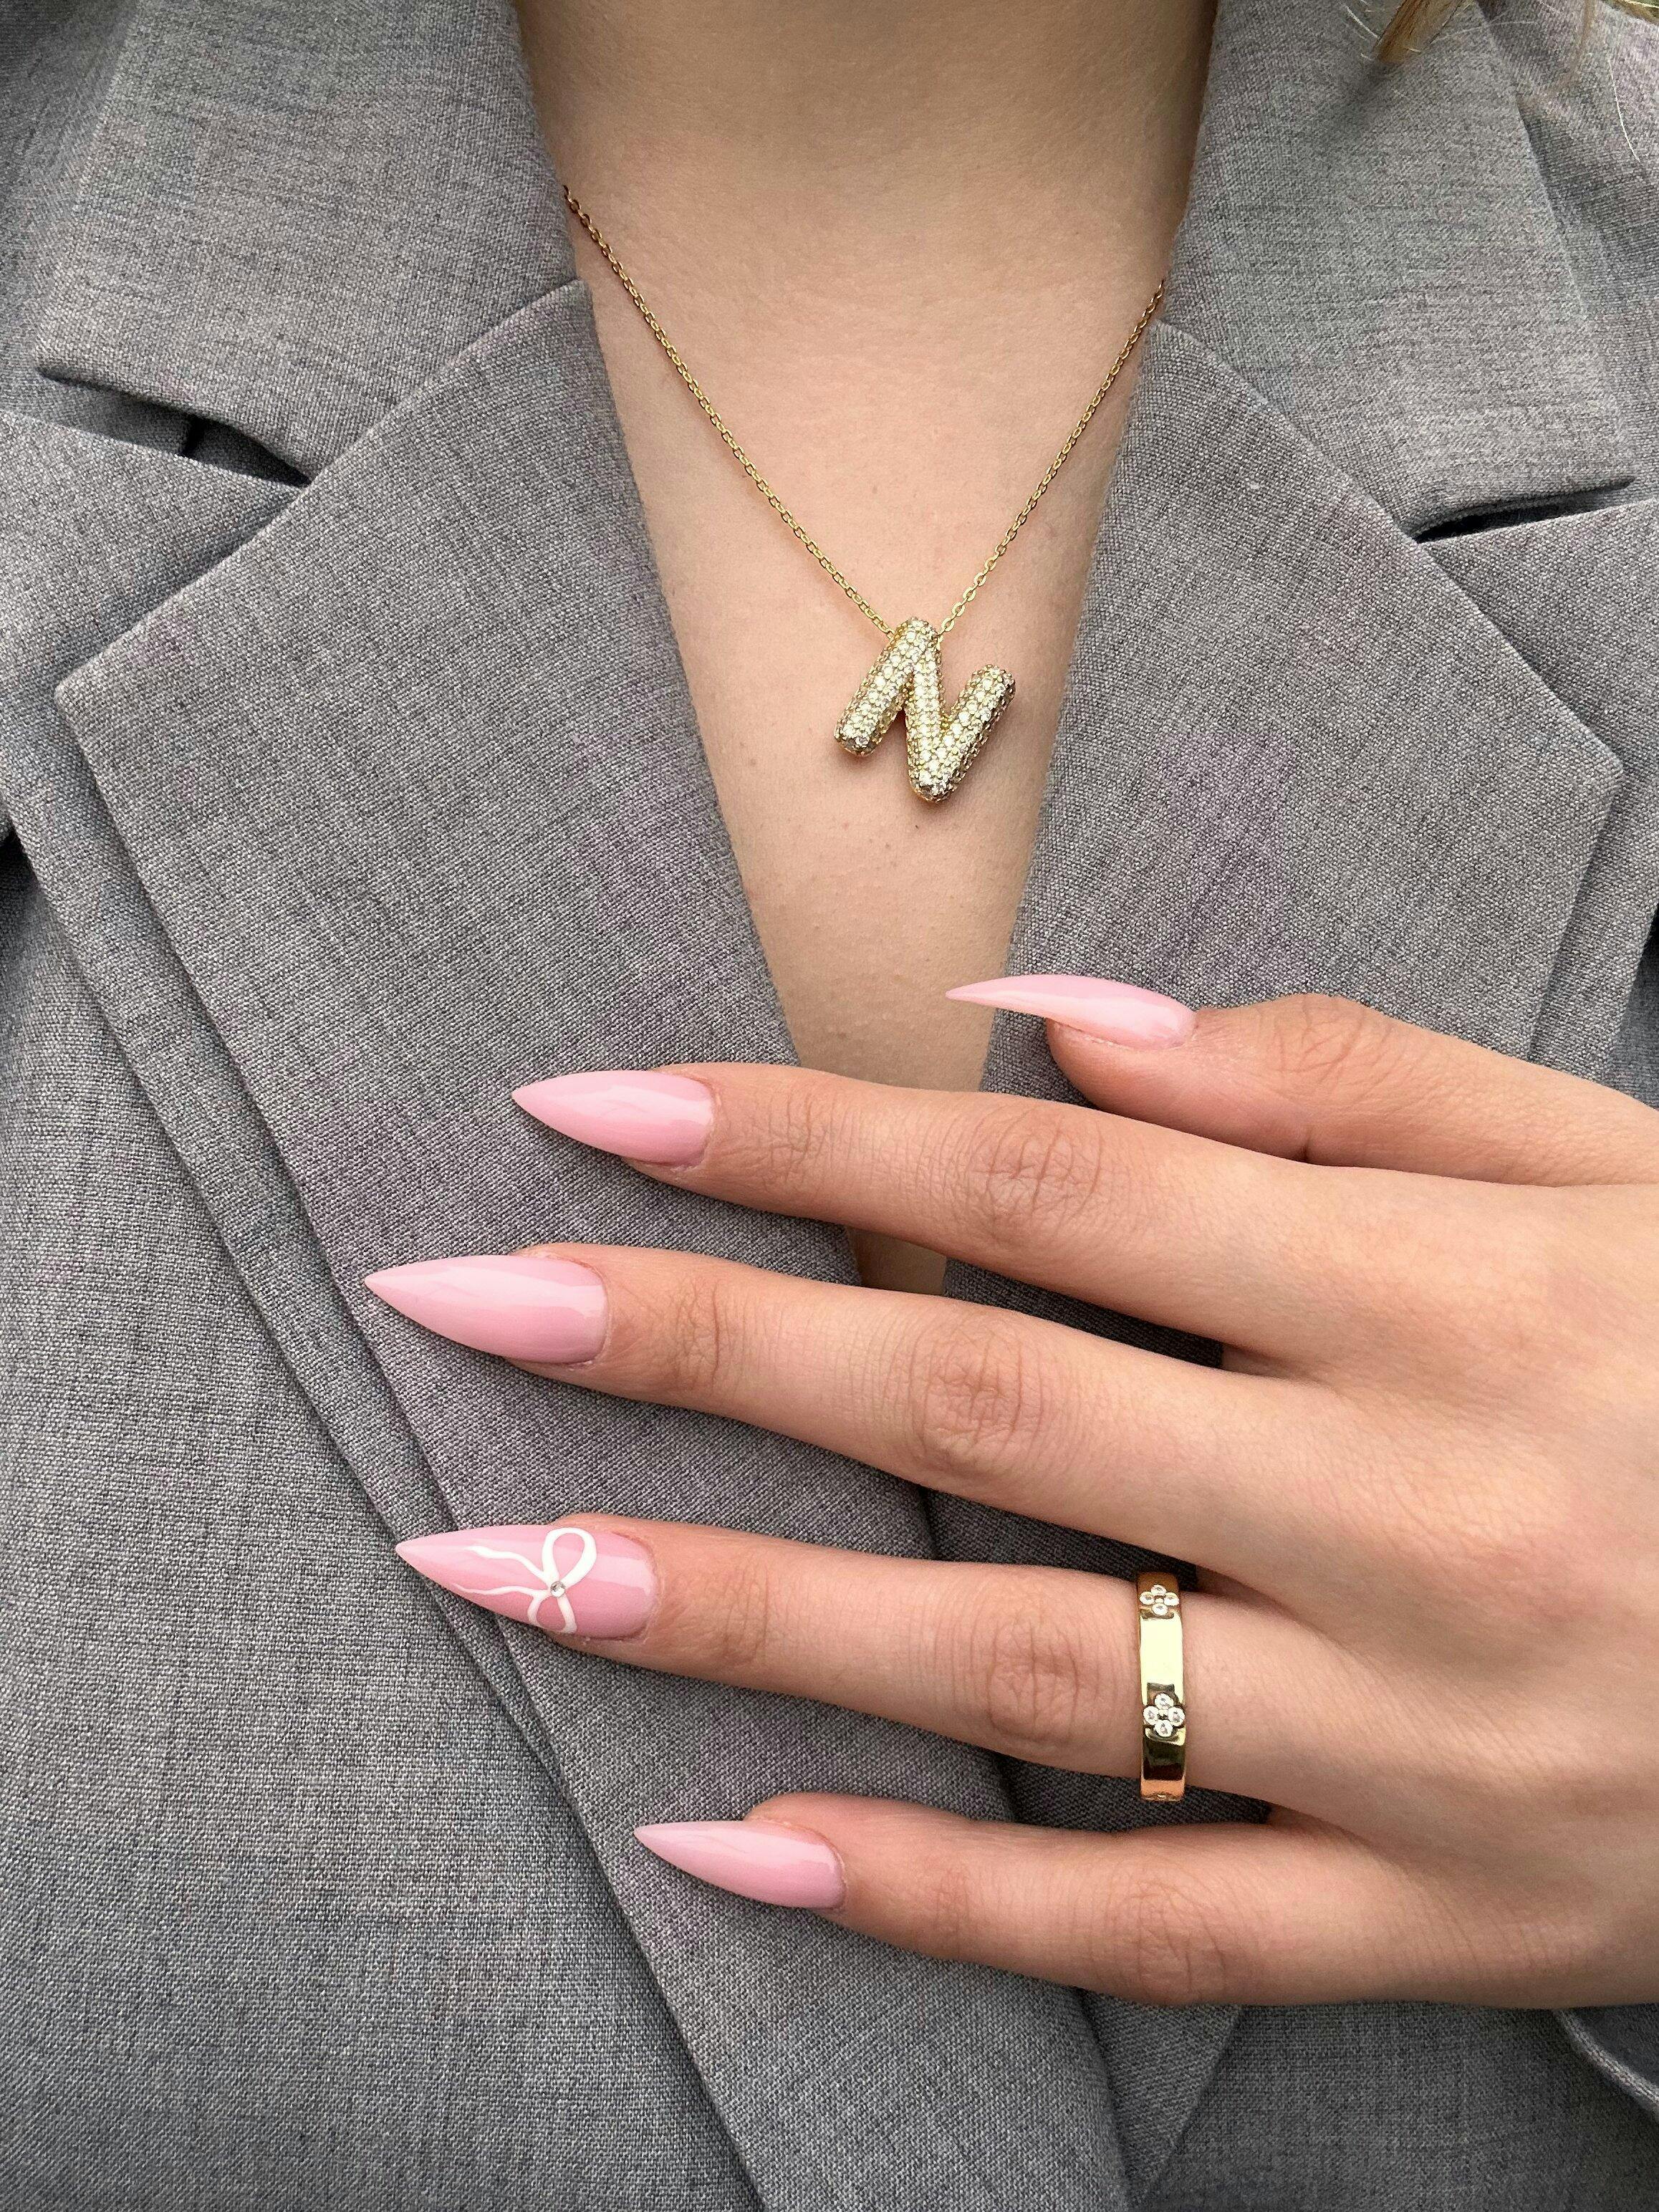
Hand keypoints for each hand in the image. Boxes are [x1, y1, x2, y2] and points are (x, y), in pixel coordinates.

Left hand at [370, 987, 1658, 2008]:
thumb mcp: (1605, 1163)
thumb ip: (1338, 1077)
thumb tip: (1043, 1028)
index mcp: (1448, 1290)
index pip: (1049, 1183)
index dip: (805, 1138)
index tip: (593, 1107)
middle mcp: (1412, 1507)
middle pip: (982, 1403)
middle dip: (697, 1344)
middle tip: (462, 1300)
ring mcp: (1417, 1738)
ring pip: (1013, 1670)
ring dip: (731, 1616)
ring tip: (497, 1568)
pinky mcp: (1431, 1914)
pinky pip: (1144, 1923)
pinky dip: (930, 1893)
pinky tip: (723, 1847)